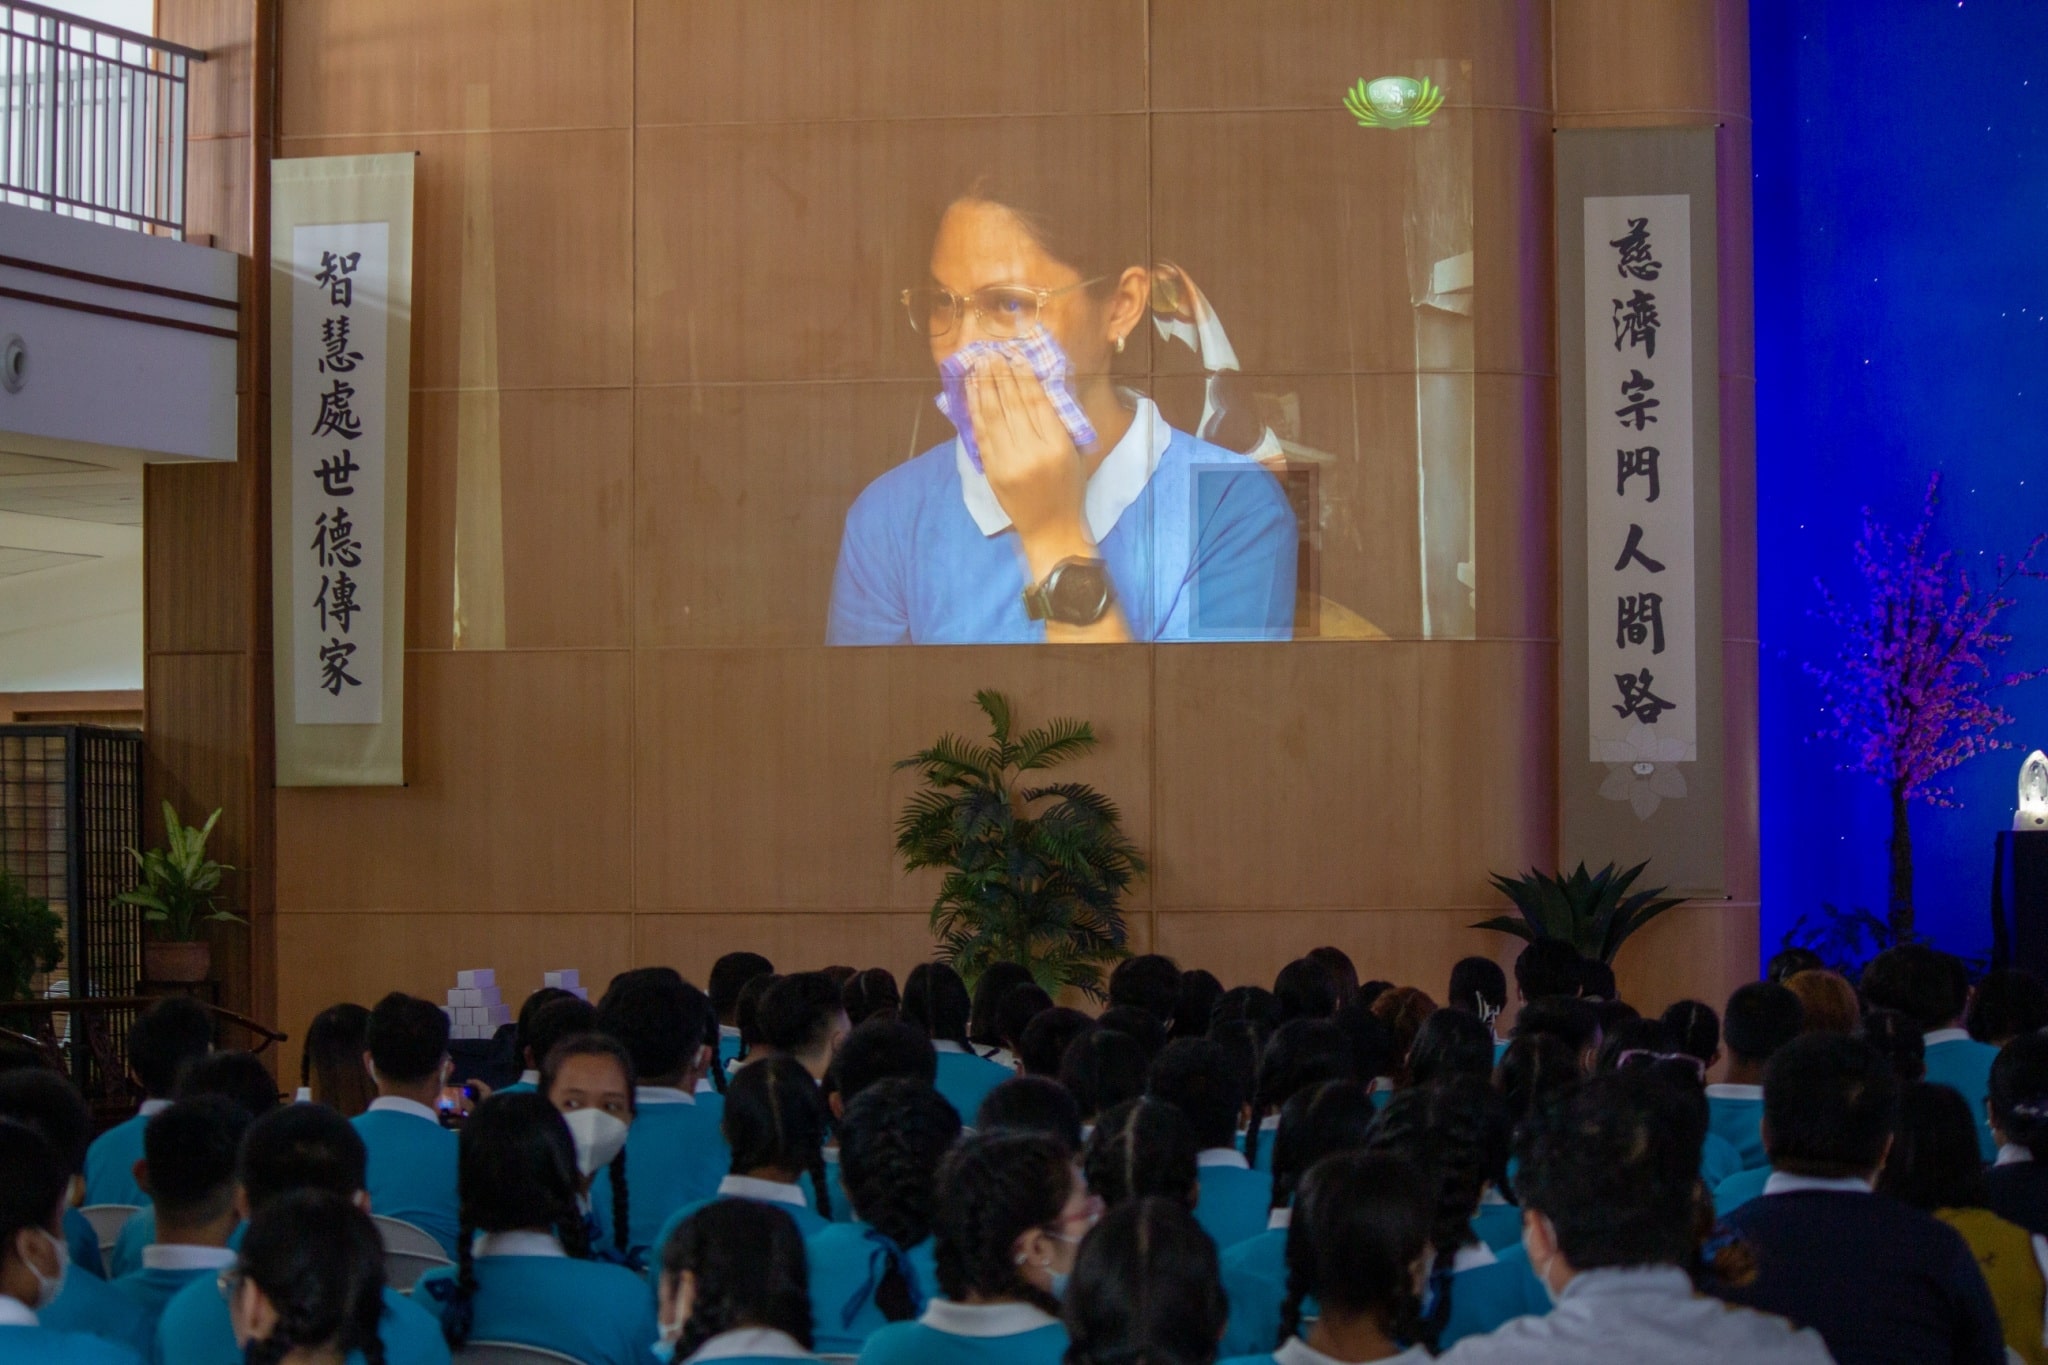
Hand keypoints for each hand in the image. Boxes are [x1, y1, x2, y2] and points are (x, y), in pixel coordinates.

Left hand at [968, 355, 1097, 575]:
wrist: (1051, 527)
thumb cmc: (1068, 487)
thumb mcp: (1074, 453)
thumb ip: (1058, 422)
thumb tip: (1038, 384)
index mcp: (1057, 446)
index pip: (1037, 403)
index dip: (1024, 377)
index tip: (1015, 356)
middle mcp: (1032, 453)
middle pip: (1012, 405)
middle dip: (1000, 375)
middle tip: (991, 353)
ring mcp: (1009, 463)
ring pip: (993, 416)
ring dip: (984, 387)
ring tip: (979, 365)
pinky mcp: (993, 471)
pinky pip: (982, 434)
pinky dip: (976, 410)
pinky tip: (973, 393)